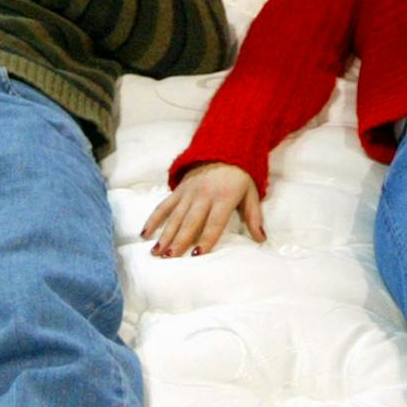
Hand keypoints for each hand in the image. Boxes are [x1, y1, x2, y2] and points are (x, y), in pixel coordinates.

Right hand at [141, 162, 264, 256]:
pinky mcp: (178, 189)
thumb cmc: (240, 176)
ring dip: (165, 234)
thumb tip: (261, 239)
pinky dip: (153, 219)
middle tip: (170, 258)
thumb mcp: (251, 193)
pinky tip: (144, 234)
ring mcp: (188, 192)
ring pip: (174, 216)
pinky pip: (164, 205)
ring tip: (156, 252)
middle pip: (190, 221)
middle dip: (179, 240)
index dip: (206, 238)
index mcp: (223, 197)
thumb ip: (254, 216)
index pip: (214, 222)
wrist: (224, 148)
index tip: (197, 254)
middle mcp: (204, 195)